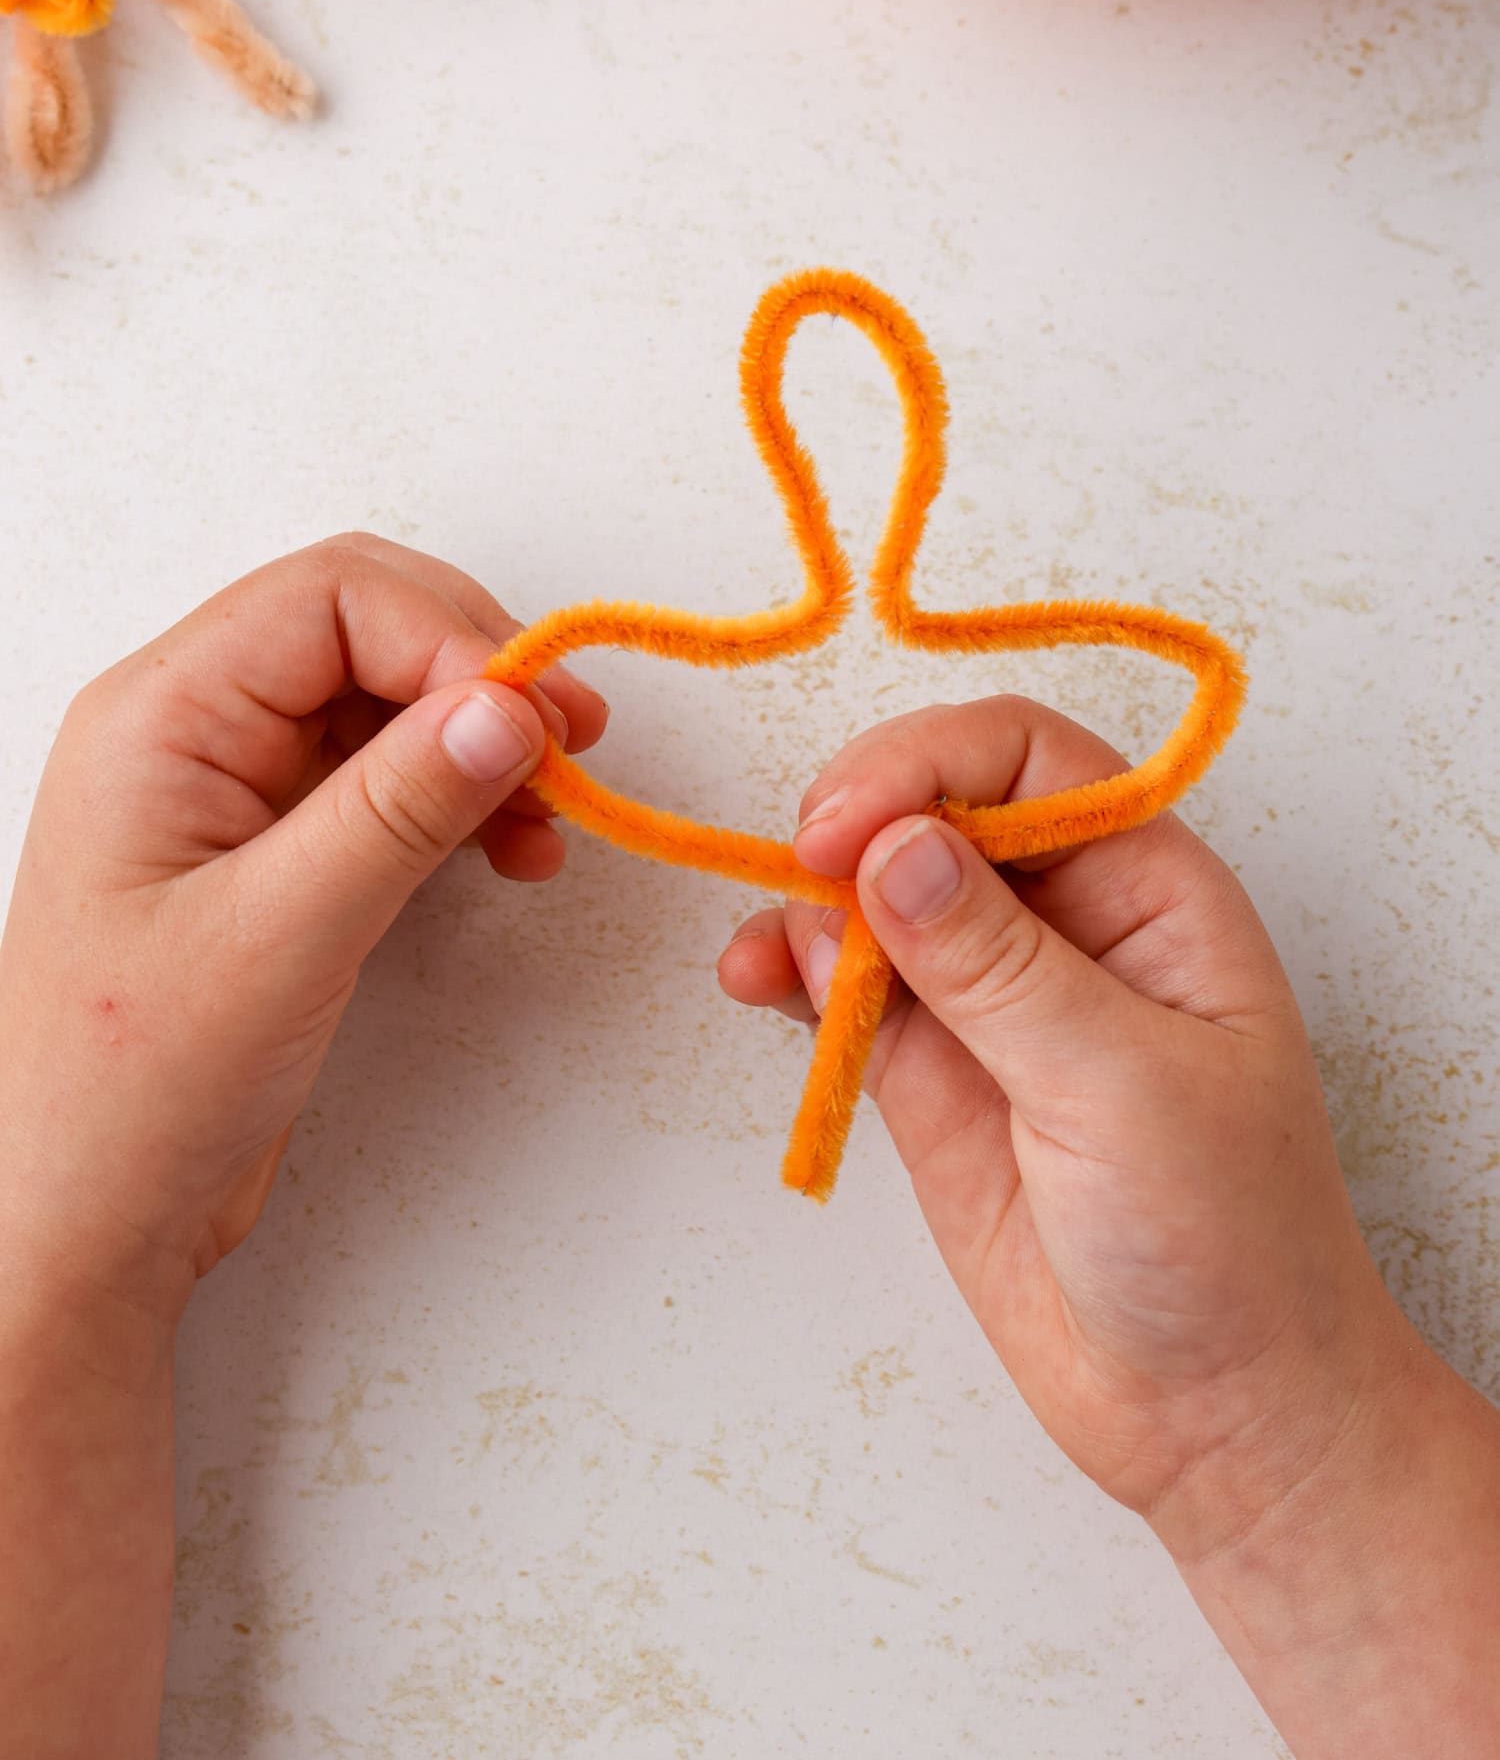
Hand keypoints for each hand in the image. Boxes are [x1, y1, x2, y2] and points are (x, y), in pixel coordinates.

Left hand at [0, 532, 604, 1318]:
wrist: (79, 1224)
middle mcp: (196, 732)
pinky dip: (462, 798)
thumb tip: (508, 707)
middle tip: (571, 744)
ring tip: (553, 807)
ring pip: (388, 702)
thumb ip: (396, 810)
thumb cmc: (126, 1092)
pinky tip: (514, 847)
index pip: (328, 599)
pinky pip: (388, 779)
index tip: (535, 719)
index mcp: (160, 718)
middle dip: (477, 673)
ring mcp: (238, 791)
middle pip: (365, 629)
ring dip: (481, 738)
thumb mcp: (274, 938)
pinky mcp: (279, 853)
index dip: (448, 637)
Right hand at [720, 697, 1499, 1756]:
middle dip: (860, 820)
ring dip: (807, 898)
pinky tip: (756, 980)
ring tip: (760, 955)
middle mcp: (1068, 921)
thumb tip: (892, 846)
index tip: (849, 825)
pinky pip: (846, 985)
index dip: (933, 764)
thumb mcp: (1122, 1089)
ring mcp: (991, 995)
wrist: (1213, 1415)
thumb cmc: (1227, 1244)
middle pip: (941, 806)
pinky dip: (793, 969)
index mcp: (1152, 890)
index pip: (1032, 759)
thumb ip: (999, 967)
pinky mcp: (932, 1068)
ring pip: (878, 893)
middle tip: (802, 874)